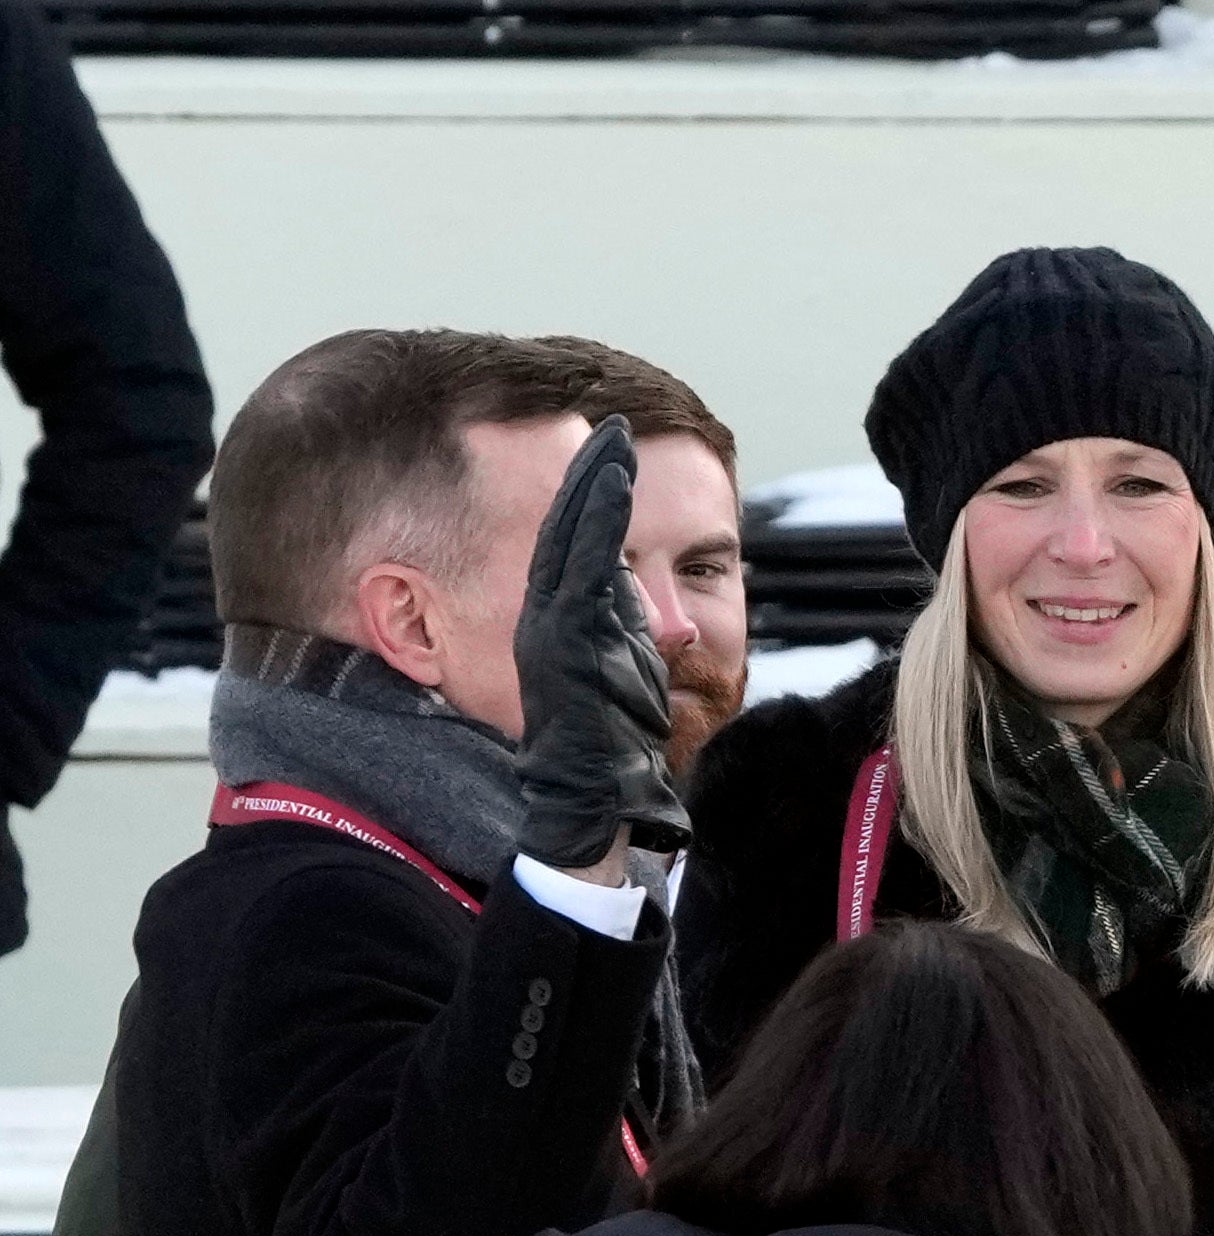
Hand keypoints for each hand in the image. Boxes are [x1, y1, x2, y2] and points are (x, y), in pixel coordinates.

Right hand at [508, 418, 681, 880]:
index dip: (588, 496)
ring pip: (570, 544)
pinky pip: (582, 572)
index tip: (612, 452)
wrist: (589, 798)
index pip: (572, 545)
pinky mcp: (564, 641)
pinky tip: (613, 490)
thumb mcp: (619, 669)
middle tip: (613, 428)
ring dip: (593, 490)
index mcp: (561, 622)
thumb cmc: (609, 744)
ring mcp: (554, 628)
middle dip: (589, 476)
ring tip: (614, 444)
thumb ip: (617, 625)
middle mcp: (550, 618)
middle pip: (565, 531)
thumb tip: (632, 586)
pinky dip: (596, 527)